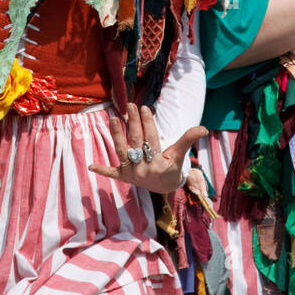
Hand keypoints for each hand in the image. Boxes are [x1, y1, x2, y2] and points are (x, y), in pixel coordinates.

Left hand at [89, 103, 207, 194]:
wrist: (164, 188)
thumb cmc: (172, 167)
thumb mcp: (180, 154)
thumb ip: (188, 139)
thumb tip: (203, 128)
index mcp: (158, 163)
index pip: (150, 139)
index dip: (147, 123)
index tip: (144, 108)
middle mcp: (143, 169)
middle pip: (136, 142)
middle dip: (132, 123)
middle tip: (129, 105)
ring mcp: (132, 174)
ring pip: (122, 151)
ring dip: (116, 135)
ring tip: (112, 118)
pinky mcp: (123, 177)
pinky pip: (112, 174)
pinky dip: (102, 170)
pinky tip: (91, 166)